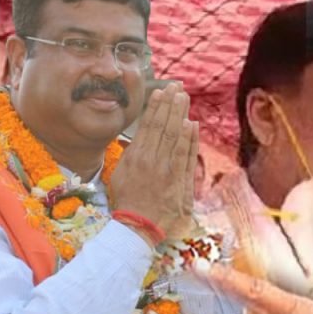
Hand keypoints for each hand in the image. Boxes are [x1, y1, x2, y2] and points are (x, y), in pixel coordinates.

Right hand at [110, 83, 198, 241]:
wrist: (138, 227)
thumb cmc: (127, 201)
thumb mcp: (120, 175)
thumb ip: (130, 156)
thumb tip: (139, 139)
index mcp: (135, 158)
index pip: (148, 126)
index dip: (156, 107)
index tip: (161, 92)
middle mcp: (152, 161)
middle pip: (163, 127)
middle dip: (171, 105)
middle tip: (177, 87)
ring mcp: (168, 171)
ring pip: (175, 138)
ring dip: (181, 115)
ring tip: (184, 98)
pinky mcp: (180, 182)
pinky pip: (186, 156)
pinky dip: (190, 139)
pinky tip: (192, 124)